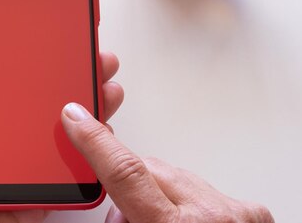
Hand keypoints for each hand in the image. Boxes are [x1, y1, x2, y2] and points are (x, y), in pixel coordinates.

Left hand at [0, 47, 123, 222]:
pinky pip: (56, 183)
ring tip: (102, 96)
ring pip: (52, 144)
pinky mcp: (25, 202)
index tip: (52, 49)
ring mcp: (11, 174)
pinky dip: (79, 166)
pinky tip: (95, 143)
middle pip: (36, 114)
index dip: (29, 70)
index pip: (4, 90)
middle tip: (93, 64)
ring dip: (81, 122)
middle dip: (67, 89)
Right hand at [61, 104, 273, 222]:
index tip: (77, 118)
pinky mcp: (253, 211)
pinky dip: (190, 203)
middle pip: (148, 171)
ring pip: (175, 176)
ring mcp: (236, 212)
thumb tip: (113, 211)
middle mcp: (210, 216)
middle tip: (126, 217)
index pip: (125, 173)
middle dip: (129, 184)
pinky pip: (205, 189)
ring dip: (160, 195)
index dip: (96, 142)